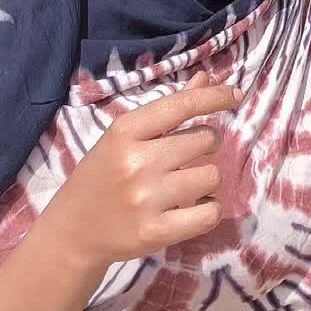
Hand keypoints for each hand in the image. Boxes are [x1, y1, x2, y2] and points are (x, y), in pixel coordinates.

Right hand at [53, 71, 241, 272]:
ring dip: (207, 179)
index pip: (181, 105)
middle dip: (207, 143)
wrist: (74, 230)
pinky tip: (194, 208)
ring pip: (211, 176)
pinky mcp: (156, 232)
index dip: (214, 97)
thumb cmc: (104, 174)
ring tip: (186, 185)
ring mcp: (146, 198)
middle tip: (189, 154)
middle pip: (205, 140)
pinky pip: (209, 214)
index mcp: (126, 131)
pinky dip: (210, 209)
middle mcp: (136, 162)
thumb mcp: (126, 136)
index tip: (236, 95)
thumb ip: (167, 109)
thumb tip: (205, 79)